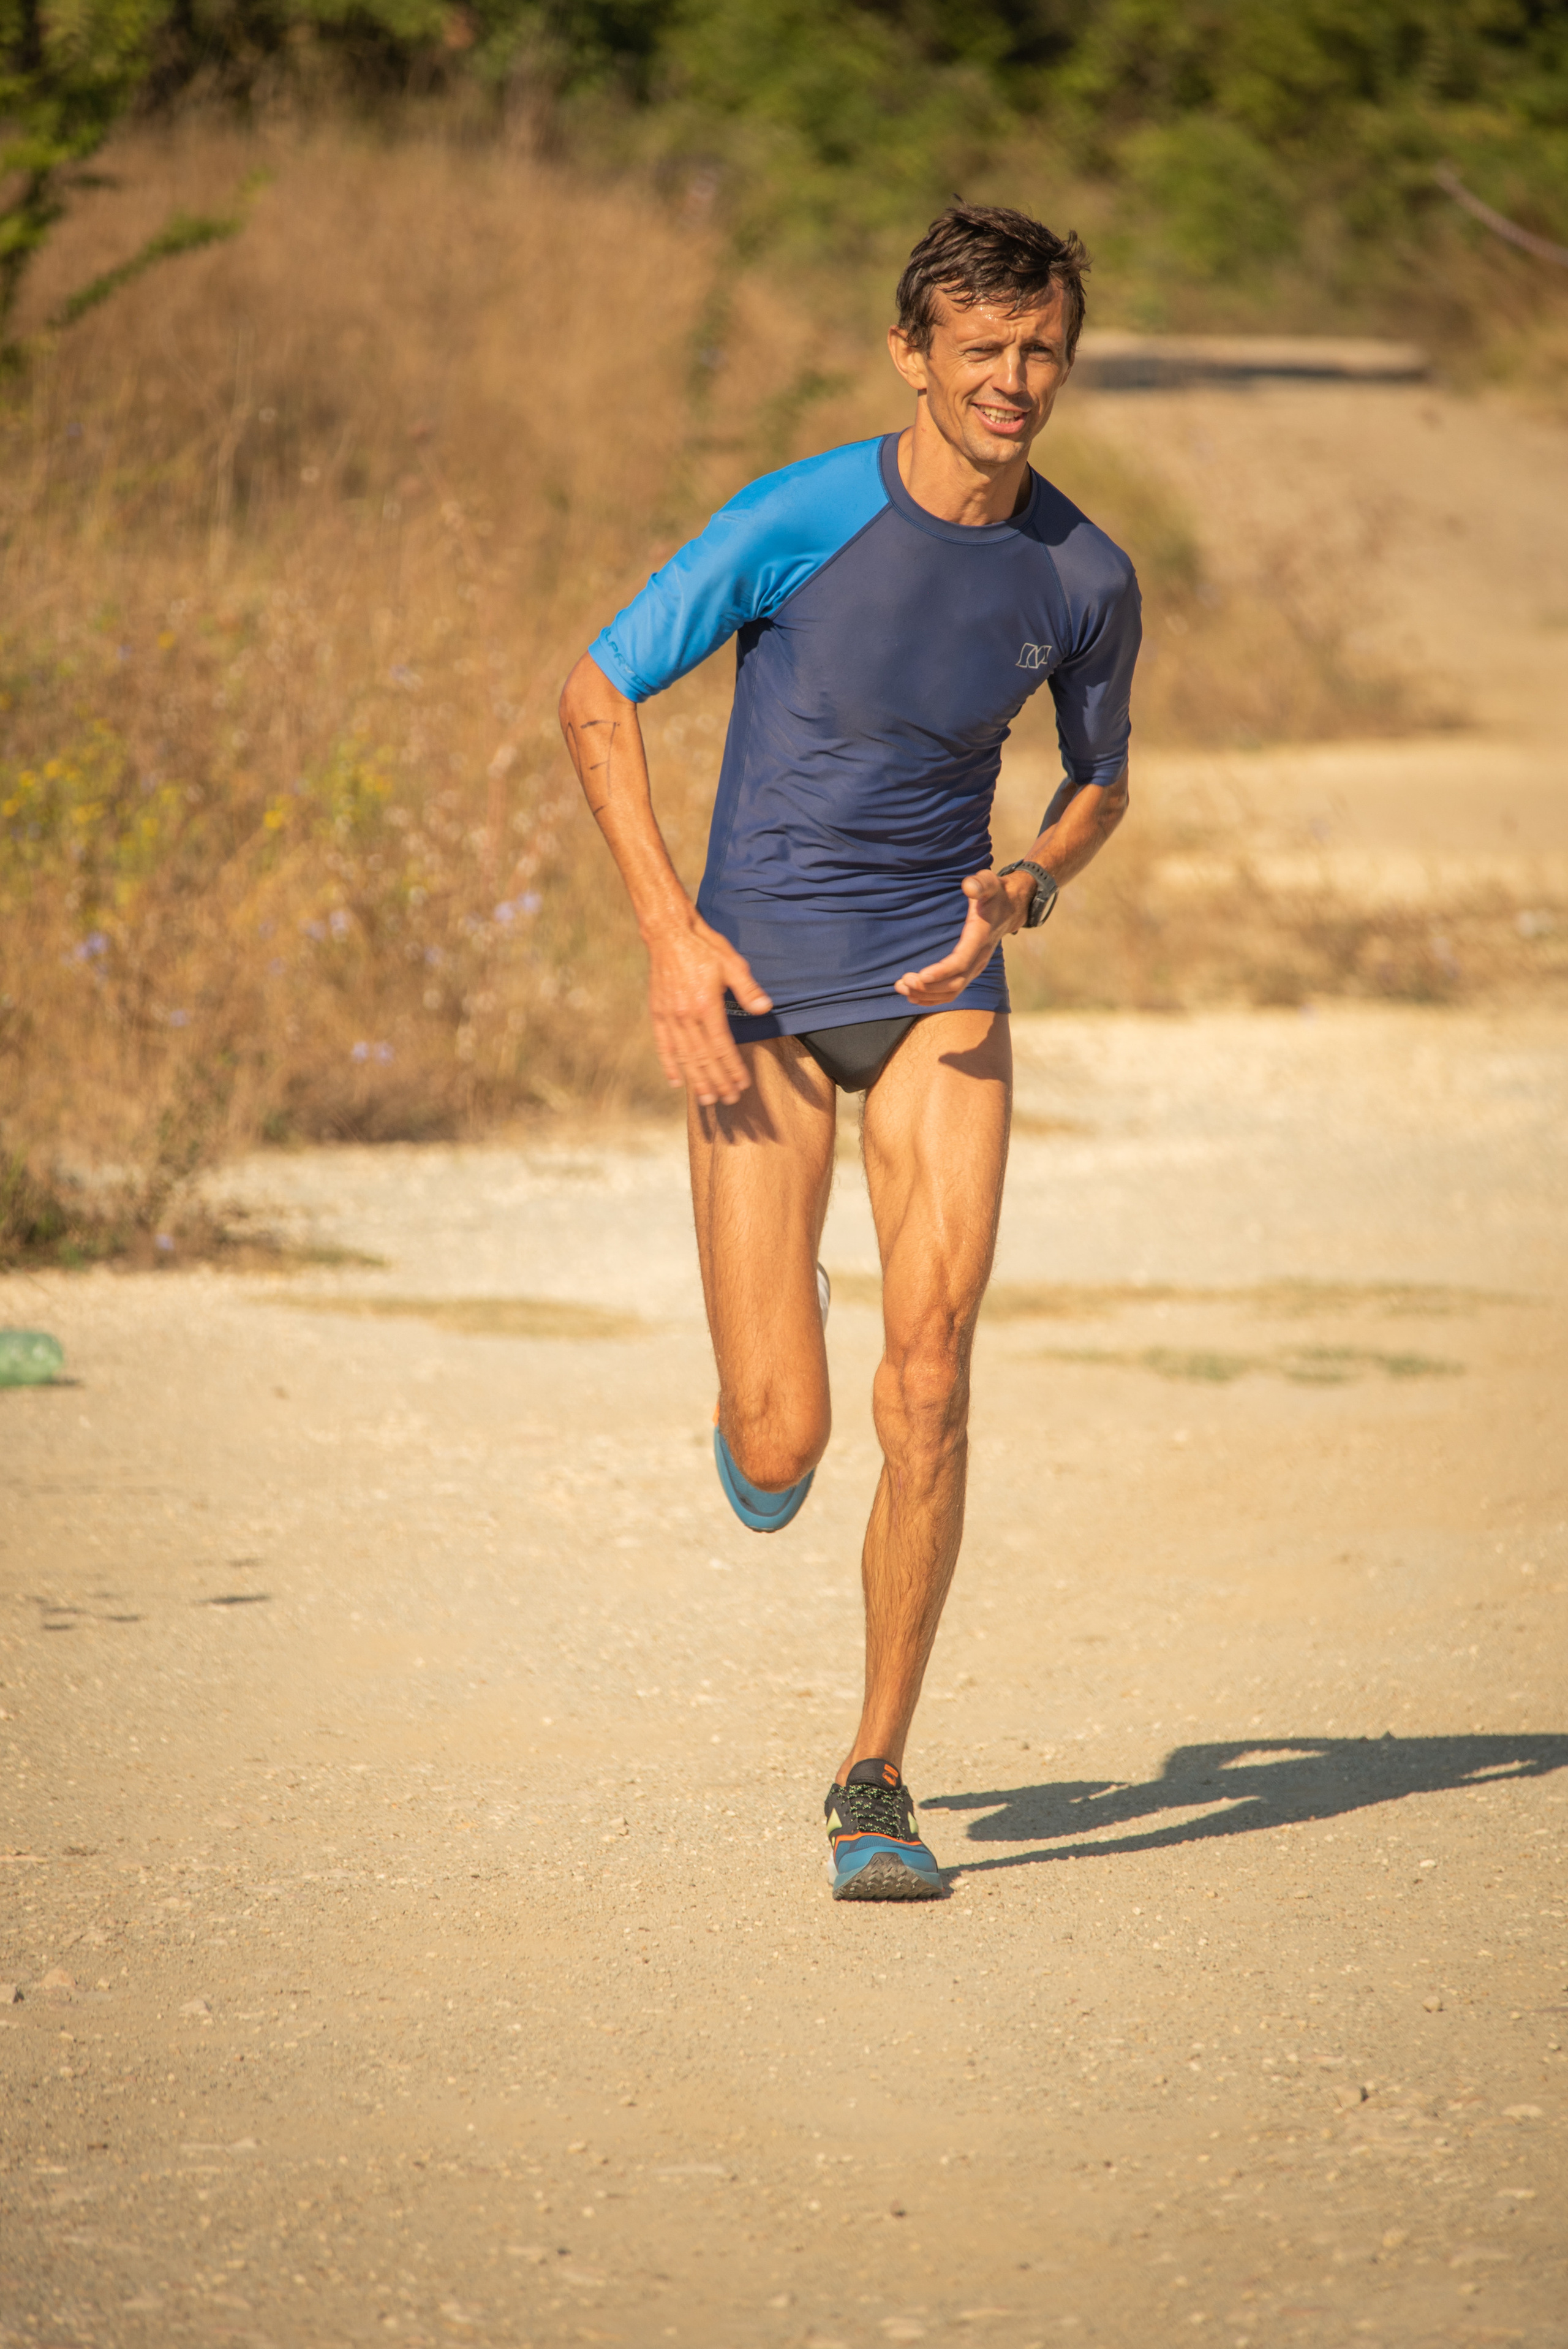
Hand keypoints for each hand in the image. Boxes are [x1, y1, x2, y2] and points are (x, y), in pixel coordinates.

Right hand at [647, 911, 770, 1106]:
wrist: (668, 933)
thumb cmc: (704, 947)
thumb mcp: (732, 963)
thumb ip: (747, 989)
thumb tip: (765, 1009)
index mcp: (706, 1006)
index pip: (723, 1047)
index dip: (733, 1069)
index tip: (743, 1085)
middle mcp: (686, 1016)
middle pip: (704, 1058)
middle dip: (718, 1082)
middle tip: (729, 1100)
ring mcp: (670, 1016)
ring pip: (684, 1056)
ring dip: (696, 1080)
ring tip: (707, 1100)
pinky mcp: (657, 1013)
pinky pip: (663, 1045)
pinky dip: (669, 1065)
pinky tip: (676, 1082)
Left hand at [893, 868, 1033, 1006]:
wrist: (1009, 909)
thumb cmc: (994, 895)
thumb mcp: (989, 883)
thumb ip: (980, 884)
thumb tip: (969, 886)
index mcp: (980, 939)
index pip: (961, 962)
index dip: (942, 972)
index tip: (921, 976)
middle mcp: (979, 958)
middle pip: (954, 983)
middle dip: (928, 987)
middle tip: (902, 982)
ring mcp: (975, 968)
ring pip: (952, 991)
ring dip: (926, 994)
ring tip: (901, 988)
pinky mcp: (969, 972)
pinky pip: (952, 992)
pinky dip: (933, 998)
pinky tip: (913, 996)